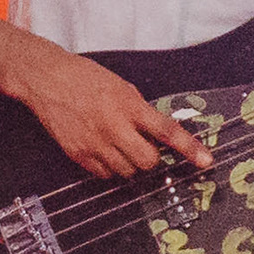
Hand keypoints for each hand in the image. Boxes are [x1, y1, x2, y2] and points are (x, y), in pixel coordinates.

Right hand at [15, 46, 209, 179]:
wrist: (47, 80)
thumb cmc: (86, 78)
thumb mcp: (122, 87)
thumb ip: (141, 112)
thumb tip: (158, 135)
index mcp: (129, 105)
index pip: (167, 132)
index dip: (189, 149)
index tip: (206, 162)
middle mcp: (114, 127)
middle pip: (147, 161)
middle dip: (151, 159)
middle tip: (144, 147)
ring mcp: (95, 143)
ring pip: (127, 172)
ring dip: (130, 164)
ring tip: (119, 146)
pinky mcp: (78, 154)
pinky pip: (105, 175)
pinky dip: (110, 168)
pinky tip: (104, 151)